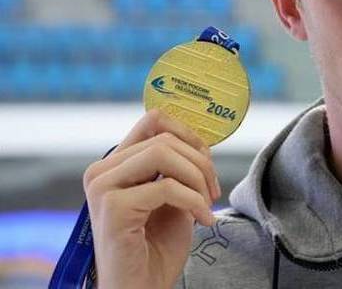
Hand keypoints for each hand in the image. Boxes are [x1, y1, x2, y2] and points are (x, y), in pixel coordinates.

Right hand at [83, 109, 220, 288]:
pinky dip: (194, 202)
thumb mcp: (172, 197)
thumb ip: (177, 166)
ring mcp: (103, 188)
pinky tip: (203, 220)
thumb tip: (201, 139)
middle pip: (164, 137)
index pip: (153, 120)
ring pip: (164, 154)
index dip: (188, 132)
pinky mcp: (112, 209)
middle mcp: (102, 171)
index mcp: (115, 164)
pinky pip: (166, 187)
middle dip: (200, 161)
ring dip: (197, 178)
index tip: (207, 159)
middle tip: (213, 191)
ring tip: (206, 204)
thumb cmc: (156, 248)